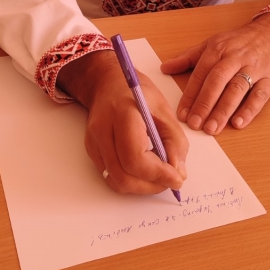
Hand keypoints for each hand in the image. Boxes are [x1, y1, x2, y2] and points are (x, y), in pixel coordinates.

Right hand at [57, 50, 188, 195]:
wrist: (107, 82)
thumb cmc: (135, 91)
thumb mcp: (163, 109)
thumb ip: (175, 141)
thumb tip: (178, 172)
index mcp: (122, 115)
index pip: (135, 158)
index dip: (158, 174)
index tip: (177, 178)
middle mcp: (103, 131)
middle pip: (123, 176)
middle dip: (151, 185)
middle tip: (170, 181)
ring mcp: (94, 142)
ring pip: (115, 182)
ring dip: (141, 187)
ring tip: (159, 178)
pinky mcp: (92, 150)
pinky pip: (111, 176)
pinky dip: (130, 180)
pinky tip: (144, 171)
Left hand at [160, 14, 269, 134]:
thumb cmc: (239, 41)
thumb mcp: (212, 43)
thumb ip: (188, 57)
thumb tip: (165, 68)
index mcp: (218, 49)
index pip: (201, 74)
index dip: (191, 94)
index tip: (182, 114)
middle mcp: (235, 58)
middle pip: (217, 81)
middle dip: (205, 103)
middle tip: (195, 124)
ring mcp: (254, 68)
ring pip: (237, 89)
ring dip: (224, 110)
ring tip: (213, 128)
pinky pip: (260, 95)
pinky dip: (250, 110)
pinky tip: (238, 123)